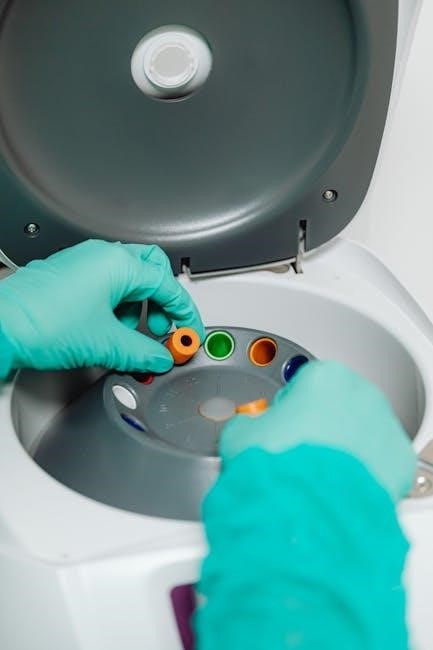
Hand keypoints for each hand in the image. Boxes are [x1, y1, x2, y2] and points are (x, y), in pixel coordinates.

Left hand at [0, 240, 204, 373]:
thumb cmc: (41, 322)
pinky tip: (108, 329)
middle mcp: (100, 256)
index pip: (168, 285)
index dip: (184, 312)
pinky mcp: (67, 276)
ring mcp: (82, 263)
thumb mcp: (106, 343)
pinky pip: (104, 284)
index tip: (189, 331)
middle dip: (162, 301)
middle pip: (151, 270)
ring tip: (130, 334)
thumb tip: (159, 357)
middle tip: (161, 328)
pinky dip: (115, 305)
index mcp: (117, 264)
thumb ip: (142, 352)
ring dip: (136, 305)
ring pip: (126, 277)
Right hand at [220, 361, 415, 500]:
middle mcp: (360, 395)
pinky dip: (362, 472)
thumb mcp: (241, 433)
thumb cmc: (279, 468)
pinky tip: (337, 486)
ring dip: (342, 446)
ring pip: (361, 431)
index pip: (304, 381)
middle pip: (337, 403)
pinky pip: (379, 462)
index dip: (288, 406)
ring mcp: (383, 427)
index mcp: (324, 377)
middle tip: (297, 451)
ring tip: (315, 473)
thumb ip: (247, 421)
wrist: (306, 511)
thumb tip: (244, 427)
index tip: (283, 424)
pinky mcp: (398, 462)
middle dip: (319, 424)